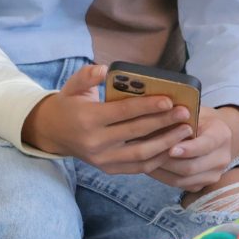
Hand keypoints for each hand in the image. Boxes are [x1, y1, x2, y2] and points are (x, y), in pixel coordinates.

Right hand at [20, 64, 198, 172]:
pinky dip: (158, 159)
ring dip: (166, 143)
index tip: (170, 100)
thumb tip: (104, 69)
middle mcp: (95, 142)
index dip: (148, 106)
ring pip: (141, 154)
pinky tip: (173, 147)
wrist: (52, 133)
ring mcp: (102, 159)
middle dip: (164, 122)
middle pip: (137, 132)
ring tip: (186, 131)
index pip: (124, 112)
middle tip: (185, 113)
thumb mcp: (72, 86)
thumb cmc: (69, 104)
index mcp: (88, 119)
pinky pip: (138, 168)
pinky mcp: (108, 169)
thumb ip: (87, 76)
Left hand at [144, 105, 238, 194]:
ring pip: (183, 179)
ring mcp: (214, 174)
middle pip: (191, 167)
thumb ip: (178, 115)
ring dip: (161, 171)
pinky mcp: (203, 185)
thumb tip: (157, 114)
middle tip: (146, 154)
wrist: (211, 135)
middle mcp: (222, 158)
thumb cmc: (196, 119)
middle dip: (167, 161)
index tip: (170, 149)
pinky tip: (150, 167)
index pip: (206, 145)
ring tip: (144, 160)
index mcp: (221, 135)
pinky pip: (179, 185)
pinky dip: (163, 177)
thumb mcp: (191, 111)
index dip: (188, 149)